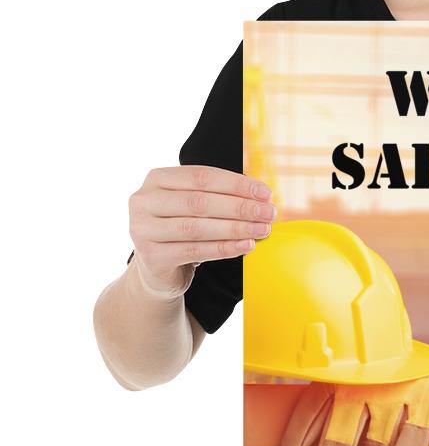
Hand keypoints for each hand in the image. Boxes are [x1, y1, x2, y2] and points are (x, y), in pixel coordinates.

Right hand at [128, 165, 277, 293]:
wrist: (158, 269)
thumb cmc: (183, 229)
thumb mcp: (196, 207)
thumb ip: (221, 196)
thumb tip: (263, 197)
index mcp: (157, 179)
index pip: (202, 176)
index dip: (237, 184)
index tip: (266, 193)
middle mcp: (144, 201)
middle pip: (200, 202)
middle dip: (240, 207)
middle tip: (269, 213)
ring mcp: (142, 229)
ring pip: (198, 227)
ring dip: (236, 228)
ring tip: (263, 230)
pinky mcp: (151, 256)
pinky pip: (195, 250)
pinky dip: (225, 248)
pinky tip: (247, 246)